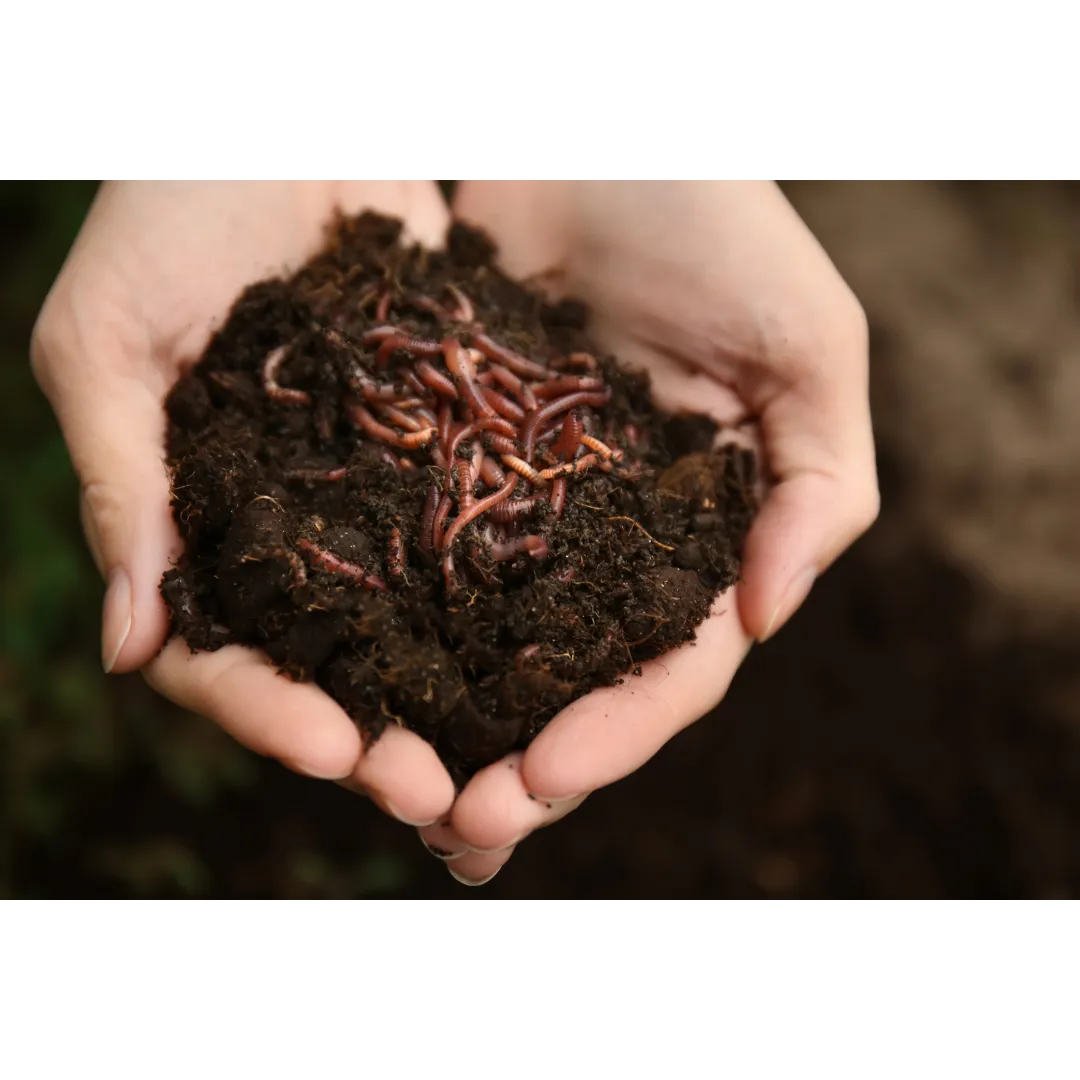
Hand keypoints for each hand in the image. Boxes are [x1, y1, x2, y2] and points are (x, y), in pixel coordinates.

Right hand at [31, 178, 459, 827]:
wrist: (280, 128)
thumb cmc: (167, 212)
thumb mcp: (111, 340)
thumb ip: (123, 482)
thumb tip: (121, 645)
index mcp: (195, 523)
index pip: (216, 653)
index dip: (265, 710)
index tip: (332, 750)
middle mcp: (287, 530)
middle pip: (328, 662)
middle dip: (377, 734)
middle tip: (441, 795)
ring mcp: (367, 497)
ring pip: (410, 623)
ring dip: (454, 696)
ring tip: (510, 759)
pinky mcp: (440, 450)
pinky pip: (474, 535)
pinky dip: (508, 598)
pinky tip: (558, 647)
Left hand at [419, 178, 878, 884]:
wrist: (599, 140)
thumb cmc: (723, 226)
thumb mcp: (808, 347)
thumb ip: (817, 485)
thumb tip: (767, 619)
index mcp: (712, 533)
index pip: (676, 661)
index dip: (621, 728)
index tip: (548, 776)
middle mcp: (625, 540)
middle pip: (581, 677)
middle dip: (529, 760)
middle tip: (460, 829)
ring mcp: (541, 510)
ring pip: (499, 641)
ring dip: (455, 722)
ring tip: (398, 791)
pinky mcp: (464, 467)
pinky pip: (431, 557)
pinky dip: (399, 626)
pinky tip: (355, 682)